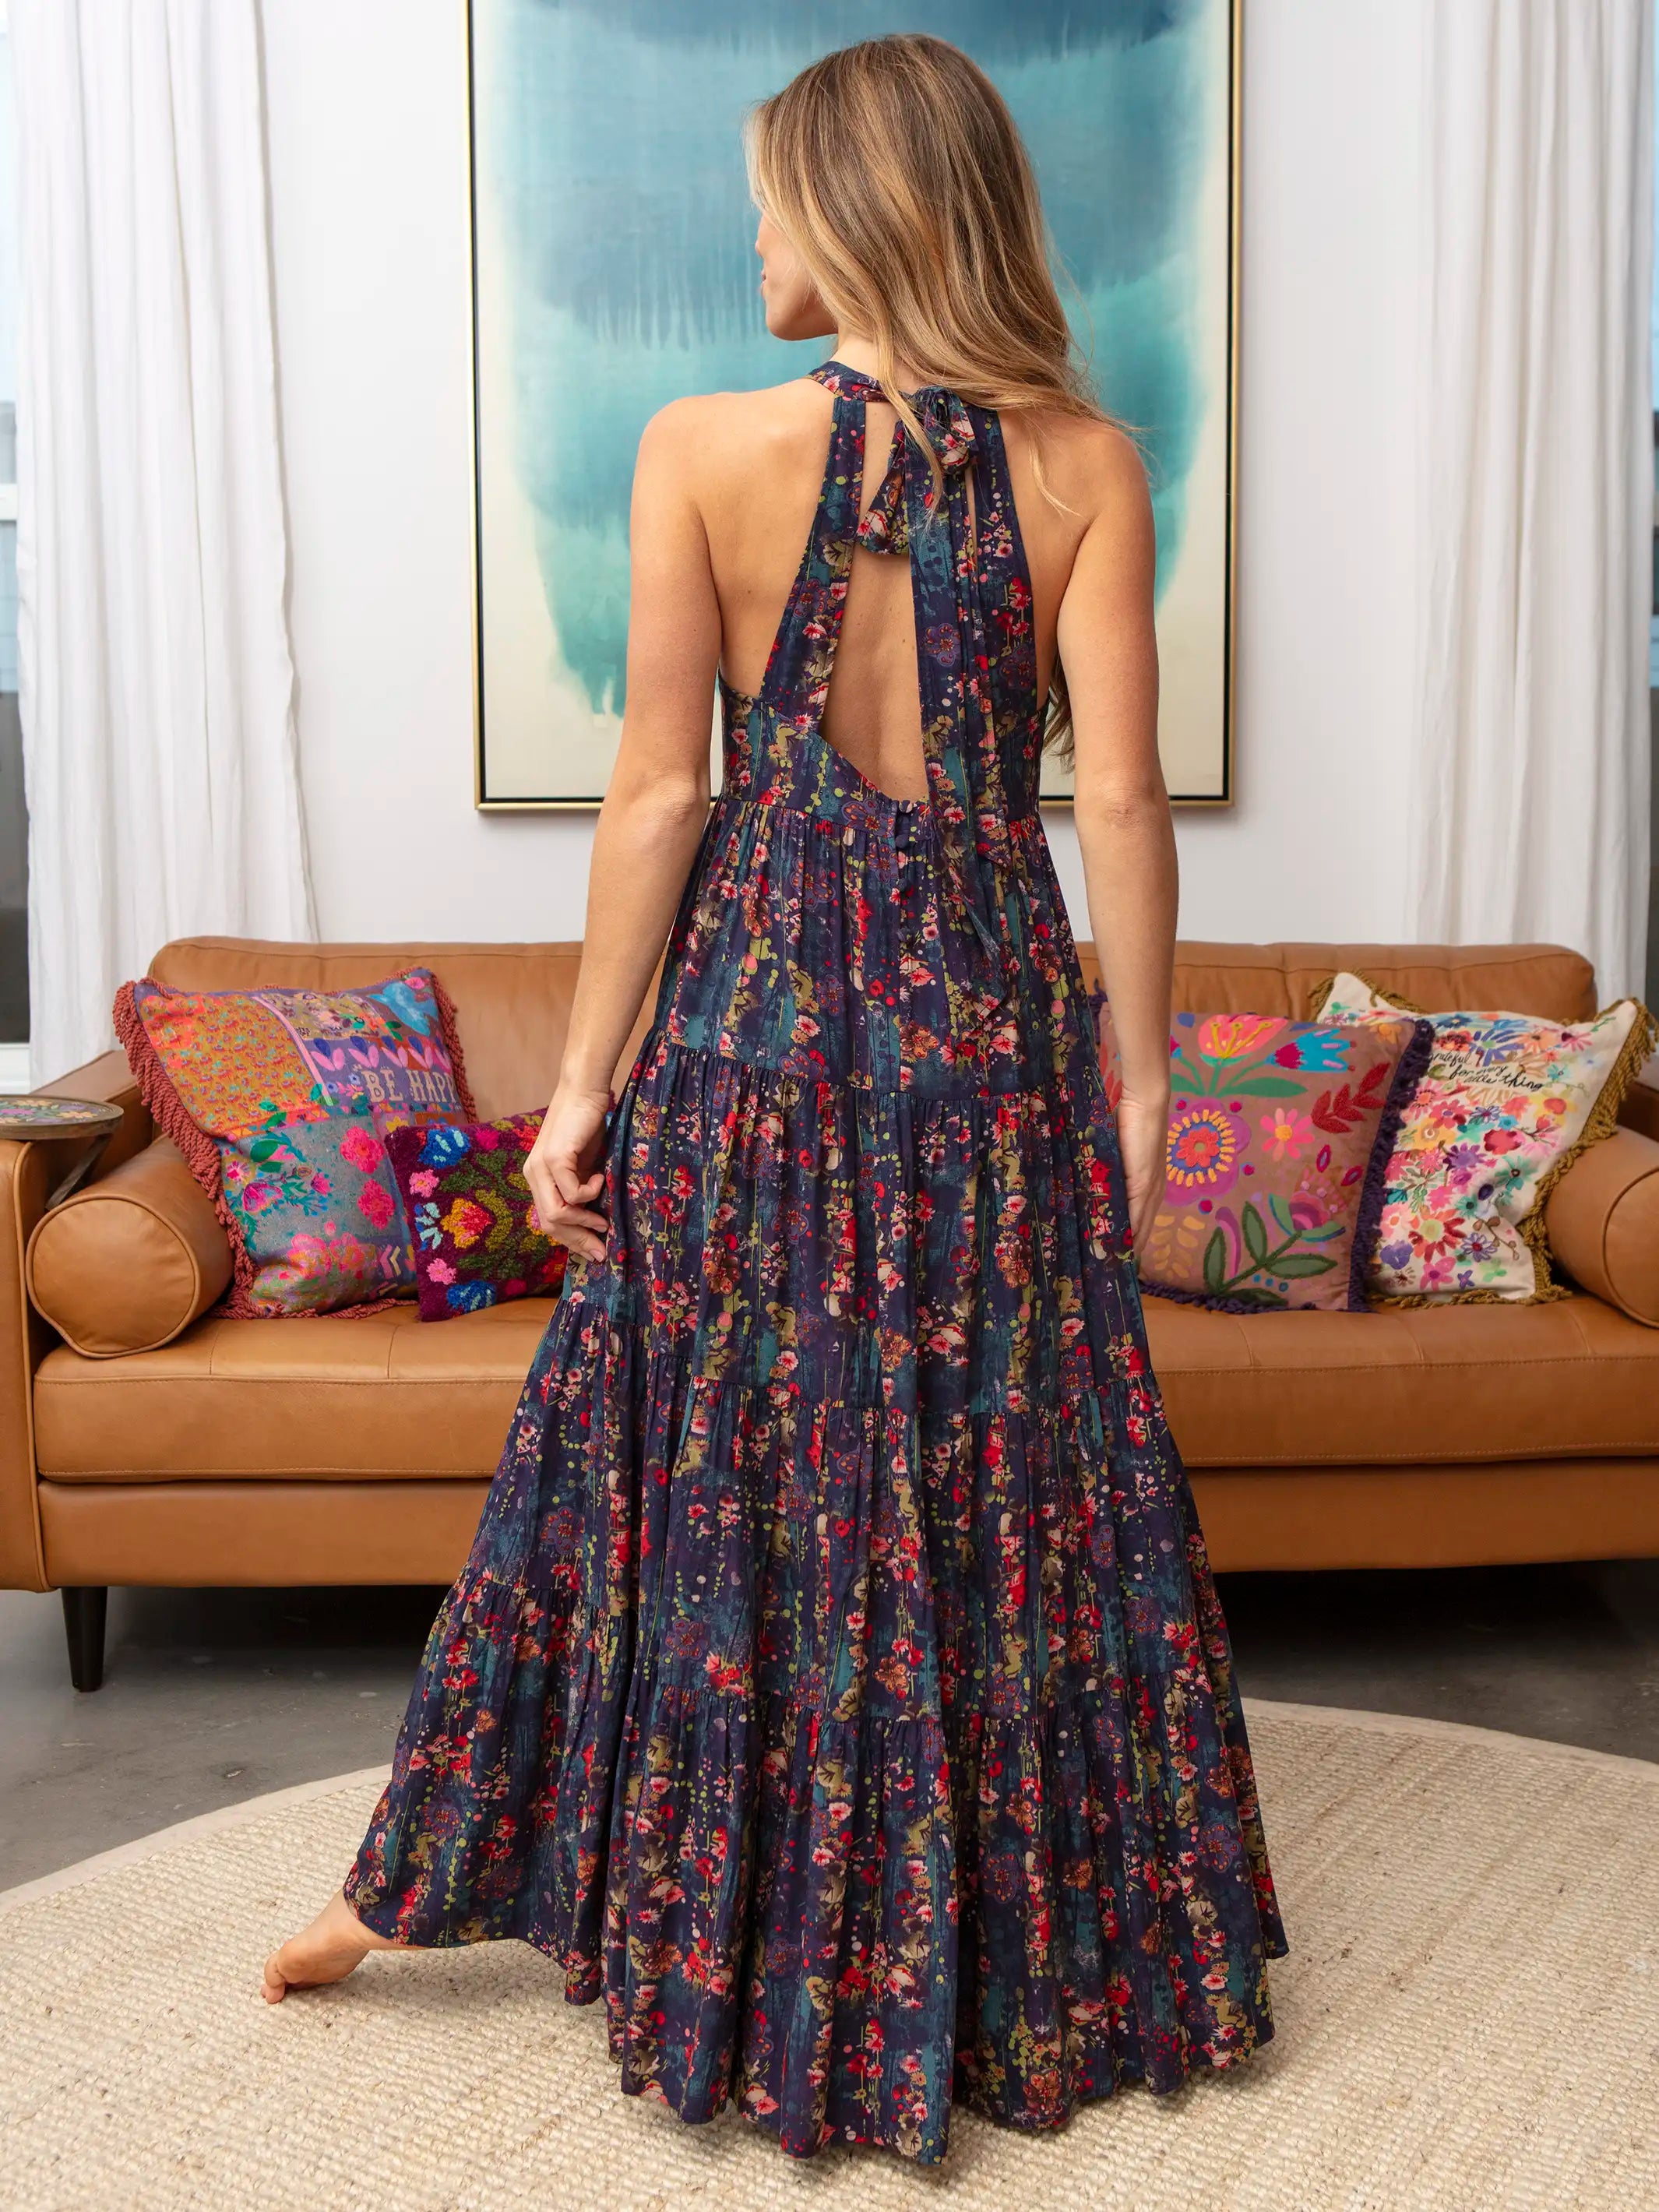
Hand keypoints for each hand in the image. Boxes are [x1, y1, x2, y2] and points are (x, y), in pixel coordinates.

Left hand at [524, 1081, 611, 1261]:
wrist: (585, 1091)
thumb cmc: (587, 1126)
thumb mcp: (584, 1166)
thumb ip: (581, 1189)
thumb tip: (597, 1223)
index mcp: (537, 1178)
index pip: (548, 1221)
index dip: (570, 1241)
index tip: (594, 1251)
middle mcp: (533, 1175)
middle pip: (550, 1223)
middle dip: (578, 1241)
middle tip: (602, 1250)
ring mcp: (540, 1167)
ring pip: (557, 1213)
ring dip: (584, 1222)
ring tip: (603, 1219)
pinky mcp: (554, 1158)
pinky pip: (572, 1194)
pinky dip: (590, 1193)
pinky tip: (601, 1178)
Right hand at [1114, 1088, 1168, 1261]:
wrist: (1144, 1105)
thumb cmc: (1129, 1123)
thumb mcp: (1117, 1155)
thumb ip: (1109, 1174)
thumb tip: (1091, 1191)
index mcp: (1149, 1189)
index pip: (1141, 1225)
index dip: (1128, 1243)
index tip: (1112, 1260)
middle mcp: (1154, 1195)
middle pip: (1141, 1234)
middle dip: (1126, 1252)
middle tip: (1106, 1271)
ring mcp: (1150, 1192)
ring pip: (1138, 1230)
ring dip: (1124, 1247)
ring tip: (1105, 1264)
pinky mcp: (1143, 1186)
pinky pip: (1134, 1216)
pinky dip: (1124, 1233)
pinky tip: (1111, 1246)